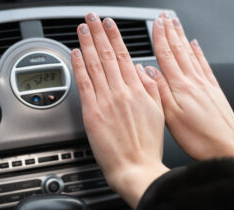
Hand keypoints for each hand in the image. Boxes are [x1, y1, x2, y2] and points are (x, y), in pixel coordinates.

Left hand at [71, 13, 168, 208]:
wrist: (135, 168)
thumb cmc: (147, 145)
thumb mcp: (159, 113)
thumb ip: (151, 88)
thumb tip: (141, 71)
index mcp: (138, 90)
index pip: (124, 56)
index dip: (115, 37)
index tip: (110, 24)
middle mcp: (121, 91)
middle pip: (107, 55)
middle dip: (98, 33)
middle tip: (91, 18)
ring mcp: (105, 101)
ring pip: (94, 65)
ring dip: (87, 44)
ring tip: (82, 29)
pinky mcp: (92, 113)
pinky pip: (84, 84)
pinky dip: (79, 67)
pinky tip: (75, 53)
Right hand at [150, 13, 233, 181]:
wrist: (228, 146)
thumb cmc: (198, 137)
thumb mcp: (171, 117)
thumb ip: (159, 91)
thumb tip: (148, 71)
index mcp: (180, 87)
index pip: (167, 56)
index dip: (160, 38)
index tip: (155, 24)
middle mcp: (194, 81)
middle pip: (179, 50)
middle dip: (170, 32)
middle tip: (164, 17)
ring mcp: (205, 84)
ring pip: (191, 54)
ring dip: (182, 37)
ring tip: (176, 25)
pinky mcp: (214, 90)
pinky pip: (204, 65)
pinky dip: (199, 52)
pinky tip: (196, 45)